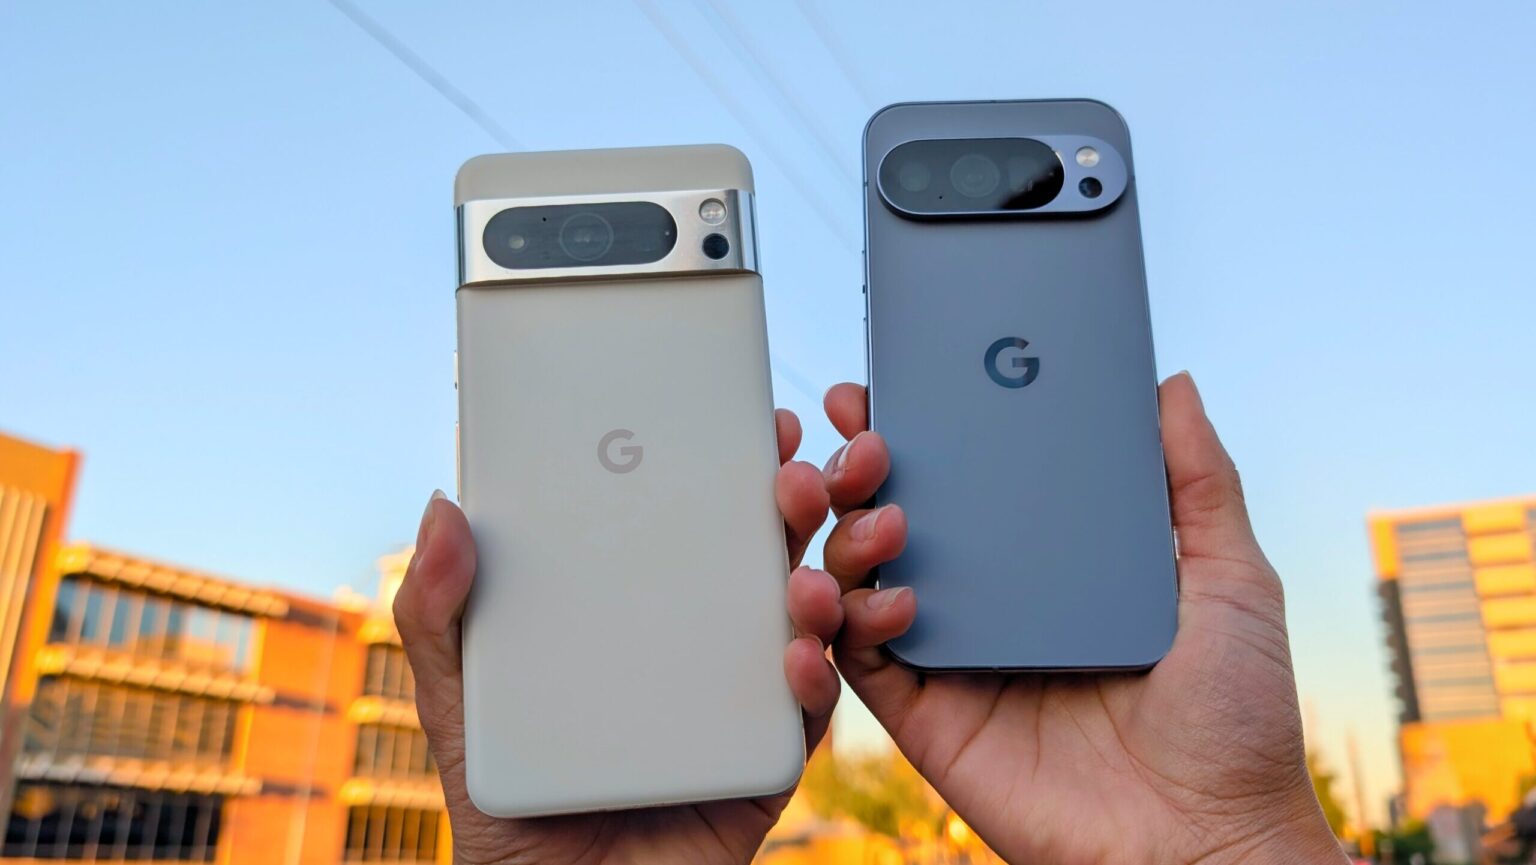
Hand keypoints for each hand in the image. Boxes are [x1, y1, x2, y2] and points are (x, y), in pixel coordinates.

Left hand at [394, 409, 838, 864]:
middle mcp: (698, 644)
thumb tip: (441, 509)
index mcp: (638, 613)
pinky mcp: (763, 763)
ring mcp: (738, 700)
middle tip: (797, 476)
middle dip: (796, 508)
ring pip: (802, 622)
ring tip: (807, 566)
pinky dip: (811, 679)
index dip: (732, 469)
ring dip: (821, 579)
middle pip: (762, 558)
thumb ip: (439, 617)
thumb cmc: (505, 810)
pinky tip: (794, 654)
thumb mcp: (459, 705)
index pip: (692, 523)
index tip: (755, 422)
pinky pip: (804, 715)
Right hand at [806, 373, 1348, 864]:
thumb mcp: (1230, 580)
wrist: (1213, 841)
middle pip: (901, 522)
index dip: (930, 432)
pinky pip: (863, 663)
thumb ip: (1197, 484)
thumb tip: (1175, 385)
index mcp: (1052, 568)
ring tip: (879, 507)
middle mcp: (996, 608)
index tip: (901, 380)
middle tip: (862, 427)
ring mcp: (958, 663)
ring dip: (849, 534)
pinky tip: (885, 594)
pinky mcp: (931, 722)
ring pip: (862, 582)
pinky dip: (851, 622)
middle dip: (864, 467)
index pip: (974, 485)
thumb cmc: (1238, 721)